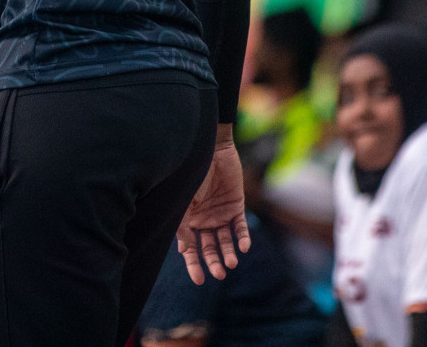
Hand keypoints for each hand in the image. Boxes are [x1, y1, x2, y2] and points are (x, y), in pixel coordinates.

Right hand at [176, 127, 250, 284]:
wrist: (212, 147)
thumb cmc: (193, 171)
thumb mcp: (184, 199)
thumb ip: (182, 223)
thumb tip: (183, 249)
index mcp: (187, 219)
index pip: (189, 248)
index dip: (193, 264)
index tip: (199, 280)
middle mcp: (203, 219)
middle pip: (208, 247)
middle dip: (213, 262)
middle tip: (220, 274)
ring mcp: (220, 213)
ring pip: (225, 241)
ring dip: (229, 252)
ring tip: (232, 263)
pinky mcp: (236, 206)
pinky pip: (240, 226)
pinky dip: (242, 238)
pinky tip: (244, 248)